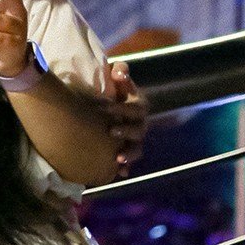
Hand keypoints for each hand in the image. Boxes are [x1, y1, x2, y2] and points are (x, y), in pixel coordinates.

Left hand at [103, 61, 147, 176]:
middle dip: (126, 131)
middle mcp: (140, 123)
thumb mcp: (117, 77)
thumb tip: (120, 72)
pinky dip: (125, 168)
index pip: (136, 108)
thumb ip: (120, 71)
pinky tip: (119, 172)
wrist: (104, 105)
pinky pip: (129, 162)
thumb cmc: (111, 89)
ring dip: (129, 154)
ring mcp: (135, 139)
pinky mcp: (127, 150)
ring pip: (137, 149)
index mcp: (138, 105)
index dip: (123, 108)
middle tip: (111, 131)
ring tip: (118, 157)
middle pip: (138, 130)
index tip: (105, 107)